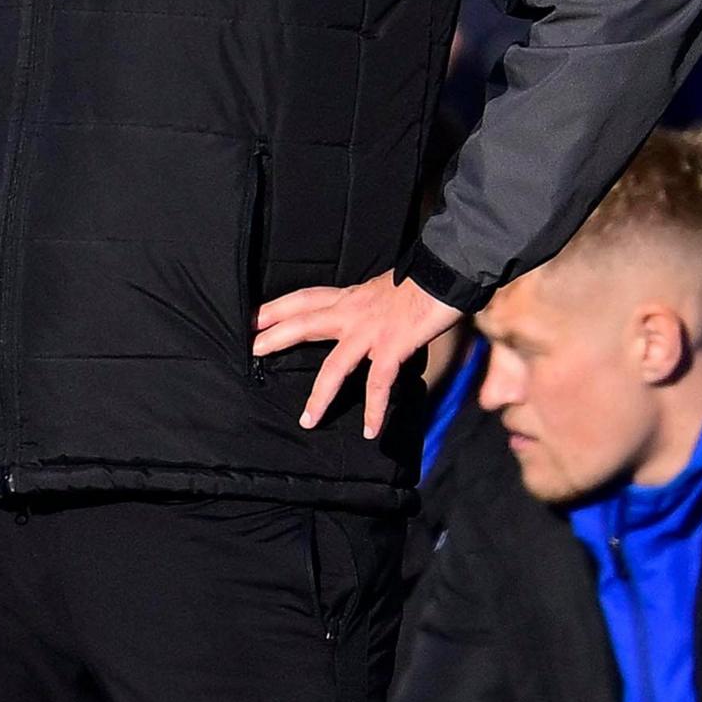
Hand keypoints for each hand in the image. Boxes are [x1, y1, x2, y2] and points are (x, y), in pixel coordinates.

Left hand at [255, 274, 458, 440]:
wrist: (448, 271)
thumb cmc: (422, 281)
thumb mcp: (383, 289)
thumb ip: (367, 304)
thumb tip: (362, 316)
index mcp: (351, 297)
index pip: (305, 299)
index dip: (277, 308)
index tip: (252, 318)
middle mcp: (354, 311)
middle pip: (305, 322)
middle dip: (277, 337)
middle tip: (252, 352)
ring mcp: (371, 330)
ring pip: (335, 366)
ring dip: (319, 396)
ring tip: (307, 421)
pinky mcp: (393, 345)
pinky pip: (378, 383)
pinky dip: (373, 409)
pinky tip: (369, 430)